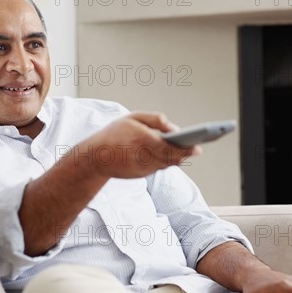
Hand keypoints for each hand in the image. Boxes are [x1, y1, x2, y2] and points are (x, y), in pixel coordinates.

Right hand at [79, 111, 201, 178]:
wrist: (95, 157)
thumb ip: (154, 119)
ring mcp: (143, 168)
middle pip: (172, 157)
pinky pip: (158, 168)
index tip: (196, 146)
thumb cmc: (114, 134)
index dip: (185, 148)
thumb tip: (172, 127)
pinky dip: (165, 162)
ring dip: (176, 158)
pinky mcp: (141, 175)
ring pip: (166, 164)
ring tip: (186, 151)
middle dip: (184, 153)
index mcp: (143, 140)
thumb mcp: (132, 118)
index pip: (170, 146)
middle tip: (196, 149)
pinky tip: (171, 157)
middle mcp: (145, 156)